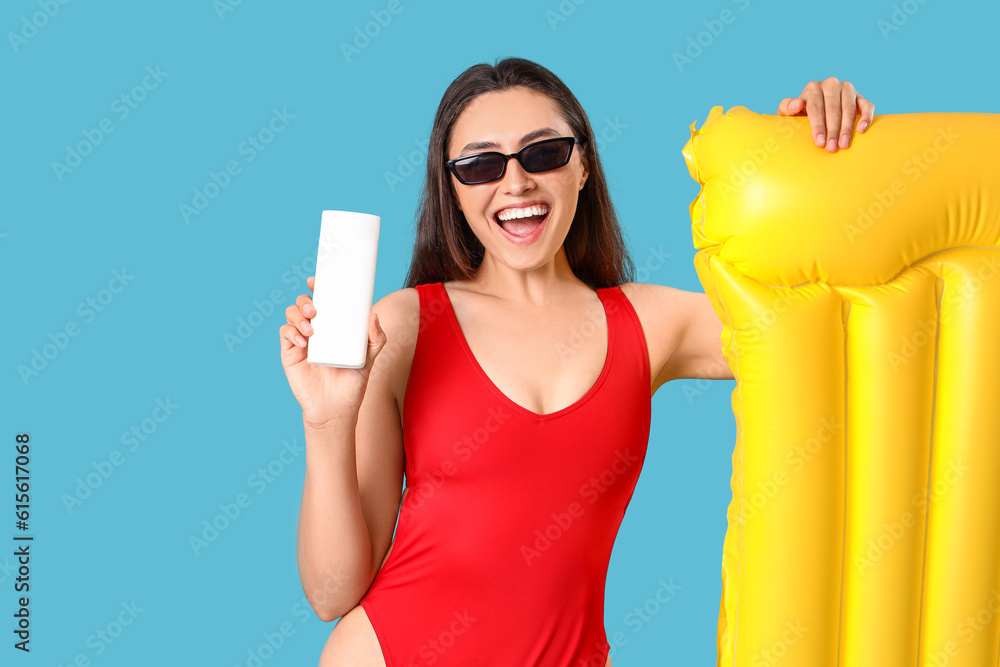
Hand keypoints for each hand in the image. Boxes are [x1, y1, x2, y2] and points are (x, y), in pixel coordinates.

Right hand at [279, 276, 386, 427]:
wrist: (335, 410)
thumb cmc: (353, 384)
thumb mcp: (370, 359)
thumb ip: (377, 339)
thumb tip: (373, 316)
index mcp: (334, 327)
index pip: (324, 301)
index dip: (318, 287)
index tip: (316, 280)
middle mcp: (317, 330)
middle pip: (304, 304)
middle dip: (306, 300)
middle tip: (315, 310)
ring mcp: (302, 340)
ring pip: (292, 314)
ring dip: (298, 315)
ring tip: (311, 329)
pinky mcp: (290, 353)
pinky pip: (284, 333)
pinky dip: (291, 331)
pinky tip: (302, 340)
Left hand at [777, 76, 874, 152]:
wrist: (811, 114)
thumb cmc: (798, 116)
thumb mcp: (787, 113)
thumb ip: (787, 107)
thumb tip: (797, 104)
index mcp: (813, 88)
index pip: (816, 107)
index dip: (817, 126)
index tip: (819, 142)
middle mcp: (831, 85)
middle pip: (833, 109)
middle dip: (832, 130)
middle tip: (831, 148)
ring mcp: (847, 89)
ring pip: (849, 108)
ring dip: (847, 127)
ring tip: (844, 145)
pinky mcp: (860, 97)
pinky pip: (867, 105)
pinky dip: (866, 117)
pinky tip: (862, 130)